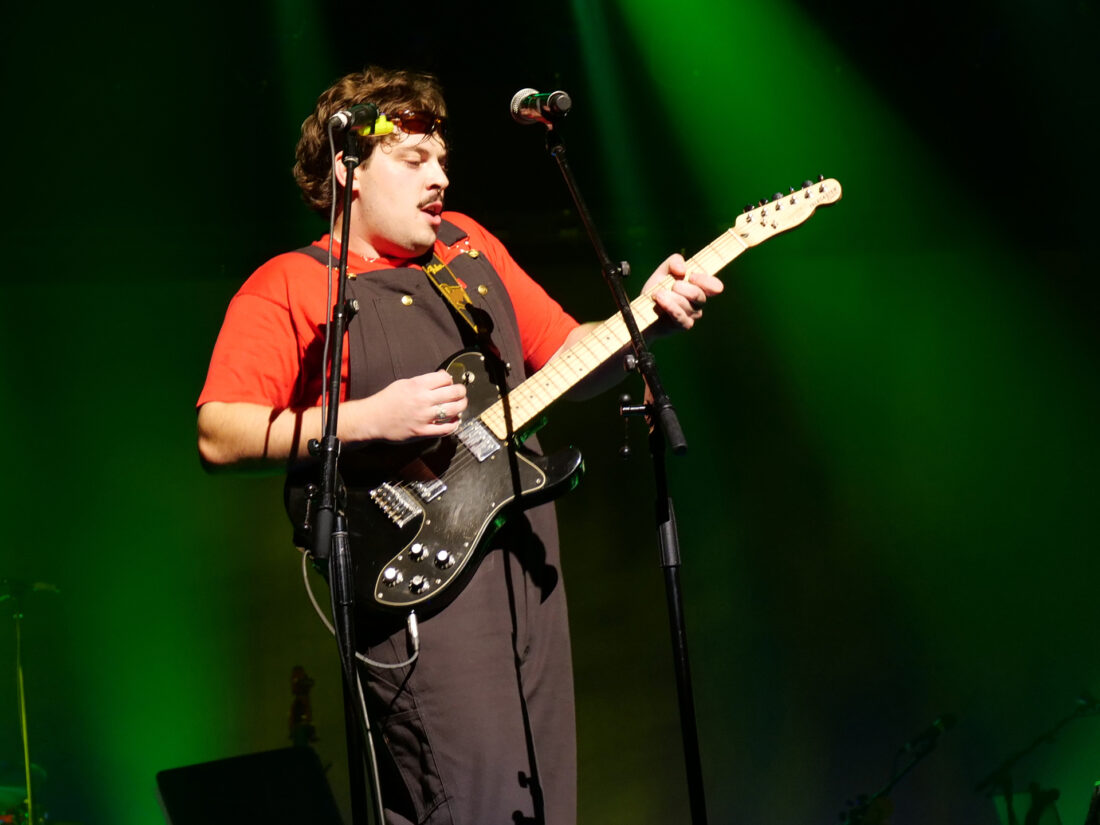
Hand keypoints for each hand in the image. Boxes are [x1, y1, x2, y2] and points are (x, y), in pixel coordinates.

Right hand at [342, 370, 467, 442]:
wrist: (372, 419)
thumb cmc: (386, 400)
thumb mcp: (403, 383)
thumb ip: (423, 381)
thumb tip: (442, 377)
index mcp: (417, 385)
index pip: (445, 378)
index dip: (450, 379)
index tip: (449, 382)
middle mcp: (423, 400)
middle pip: (454, 392)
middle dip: (461, 391)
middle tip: (461, 393)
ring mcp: (424, 416)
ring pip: (454, 410)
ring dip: (462, 406)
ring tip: (461, 405)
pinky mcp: (423, 431)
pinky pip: (446, 429)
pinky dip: (454, 425)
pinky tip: (455, 421)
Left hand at [643, 253, 723, 333]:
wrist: (643, 310)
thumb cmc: (658, 289)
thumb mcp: (664, 270)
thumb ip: (674, 262)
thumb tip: (683, 269)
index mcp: (699, 287)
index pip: (715, 286)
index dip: (705, 281)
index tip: (691, 276)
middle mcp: (699, 302)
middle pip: (698, 294)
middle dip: (681, 288)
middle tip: (671, 286)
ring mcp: (693, 315)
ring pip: (686, 304)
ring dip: (670, 297)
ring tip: (658, 294)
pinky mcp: (684, 325)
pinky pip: (679, 315)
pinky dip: (669, 306)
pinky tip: (660, 299)